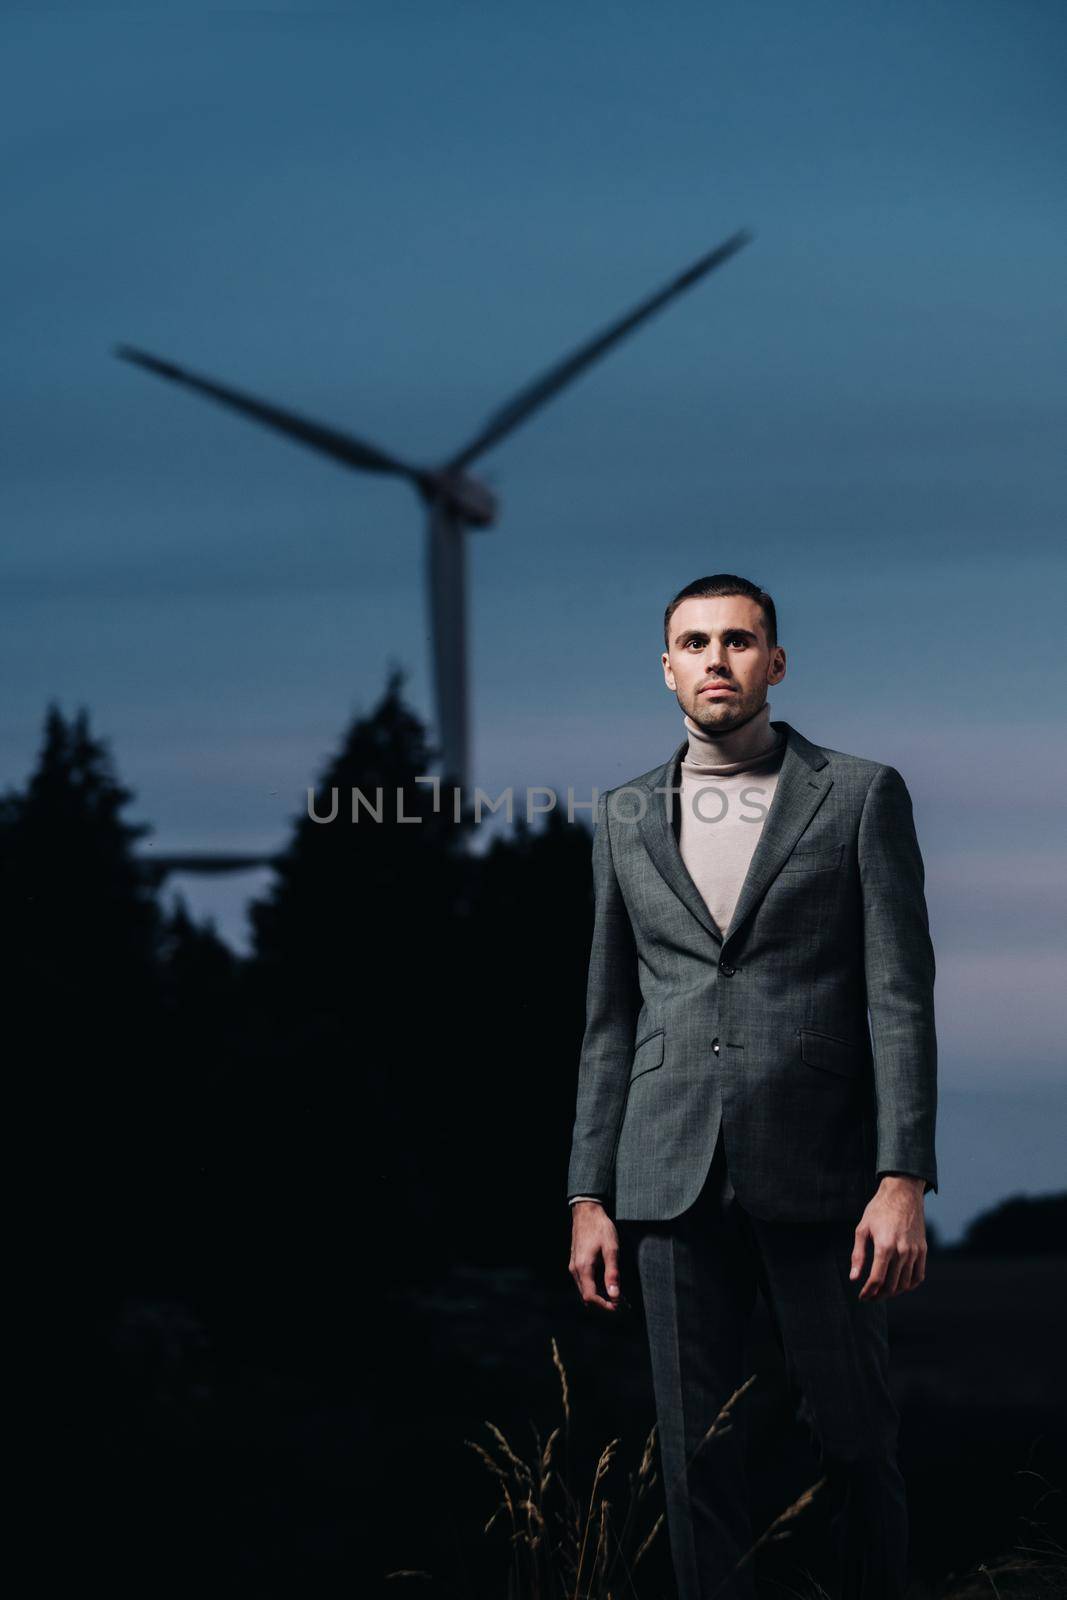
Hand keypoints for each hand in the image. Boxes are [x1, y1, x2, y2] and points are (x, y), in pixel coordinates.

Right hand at [569, 1201, 622, 1311]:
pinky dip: (595, 1288)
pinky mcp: (575, 1263)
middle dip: (603, 1304)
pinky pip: (583, 1282)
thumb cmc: (600, 1228)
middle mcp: (575, 1270)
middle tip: (621, 1303)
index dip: (604, 1306)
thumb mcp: (611, 1249)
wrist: (587, 1212)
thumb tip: (615, 1295)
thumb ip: (612, 1273)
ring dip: (599, 1297)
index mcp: (583, 1268)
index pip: (590, 1297)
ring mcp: (573, 1266)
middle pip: (586, 1297)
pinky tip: (607, 1284)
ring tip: (617, 1295)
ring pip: (584, 1290)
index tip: (619, 1307)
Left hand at [850, 1175, 927, 1299]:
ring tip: (882, 1292)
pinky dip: (909, 1285)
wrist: (903, 1194)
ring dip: (893, 1292)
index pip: (877, 1279)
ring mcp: (914, 1251)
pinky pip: (919, 1275)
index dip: (868, 1291)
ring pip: (905, 1283)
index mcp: (884, 1246)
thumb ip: (858, 1255)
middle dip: (878, 1295)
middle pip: (891, 1285)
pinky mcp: (923, 1250)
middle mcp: (902, 1251)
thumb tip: (854, 1278)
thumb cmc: (878, 1210)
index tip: (862, 1296)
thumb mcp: (862, 1229)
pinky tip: (900, 1286)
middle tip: (870, 1297)